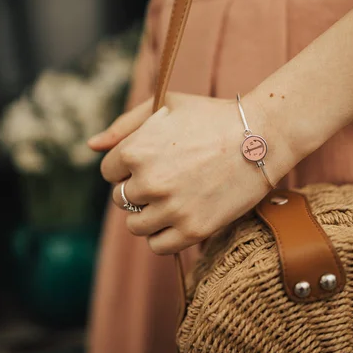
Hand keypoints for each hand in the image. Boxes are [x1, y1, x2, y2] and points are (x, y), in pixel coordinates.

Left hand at [88, 93, 288, 254]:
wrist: (261, 136)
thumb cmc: (212, 116)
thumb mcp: (165, 106)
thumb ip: (123, 125)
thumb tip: (90, 145)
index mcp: (136, 150)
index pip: (109, 171)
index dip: (128, 165)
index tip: (151, 160)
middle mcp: (149, 182)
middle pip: (121, 198)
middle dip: (139, 188)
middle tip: (167, 177)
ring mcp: (171, 209)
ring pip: (135, 225)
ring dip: (148, 214)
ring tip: (172, 197)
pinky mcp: (193, 230)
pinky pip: (158, 246)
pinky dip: (163, 235)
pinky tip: (179, 216)